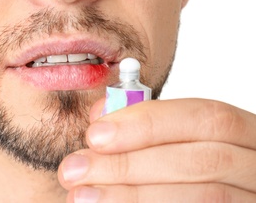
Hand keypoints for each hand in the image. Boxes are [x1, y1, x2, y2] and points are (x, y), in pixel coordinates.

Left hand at [58, 99, 255, 201]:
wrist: (192, 190)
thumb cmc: (181, 166)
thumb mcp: (169, 140)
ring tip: (82, 196)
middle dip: (132, 164)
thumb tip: (99, 116)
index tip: (95, 134)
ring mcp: (253, 200)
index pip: (206, 118)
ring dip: (133, 195)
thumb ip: (143, 125)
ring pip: (203, 197)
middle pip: (203, 160)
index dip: (149, 123)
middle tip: (74, 169)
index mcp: (246, 135)